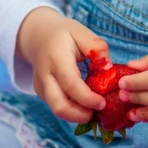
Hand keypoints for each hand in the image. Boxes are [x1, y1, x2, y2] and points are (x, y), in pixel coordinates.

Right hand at [16, 7, 109, 122]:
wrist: (39, 36)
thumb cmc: (64, 34)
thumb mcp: (82, 32)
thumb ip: (97, 48)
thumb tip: (108, 69)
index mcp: (57, 58)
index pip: (71, 84)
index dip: (87, 98)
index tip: (102, 103)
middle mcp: (45, 75)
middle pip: (59, 106)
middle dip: (80, 115)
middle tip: (98, 113)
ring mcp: (41, 86)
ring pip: (57, 110)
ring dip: (77, 115)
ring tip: (93, 110)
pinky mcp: (41, 93)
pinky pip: (57, 106)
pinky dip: (71, 110)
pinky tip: (84, 104)